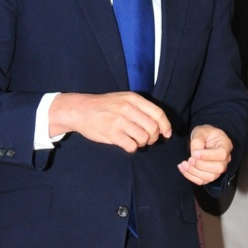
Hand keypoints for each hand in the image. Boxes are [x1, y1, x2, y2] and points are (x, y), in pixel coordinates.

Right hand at [49, 92, 171, 152]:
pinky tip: (127, 144)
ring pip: (144, 138)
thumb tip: (159, 124)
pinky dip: (132, 148)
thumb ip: (140, 108)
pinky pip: (131, 146)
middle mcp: (128, 108)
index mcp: (133, 99)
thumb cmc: (104, 105)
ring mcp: (119, 121)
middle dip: (153, 138)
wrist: (80, 109)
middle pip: (153, 128)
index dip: (166, 126)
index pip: (158, 113)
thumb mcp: (123, 99)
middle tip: (148, 140)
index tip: (166, 134)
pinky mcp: (111, 133)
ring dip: (142, 144)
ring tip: (135, 141)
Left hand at [177, 125, 232, 185]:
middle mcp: (225, 159)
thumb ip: (197, 141)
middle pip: (218, 168)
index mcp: (225, 145)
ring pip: (210, 177)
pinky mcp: (210, 175)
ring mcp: (219, 169)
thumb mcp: (200, 131)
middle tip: (189, 159)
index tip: (195, 153)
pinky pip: (202, 181)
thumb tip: (194, 154)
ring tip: (183, 164)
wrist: (204, 139)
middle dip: (201, 165)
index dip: (208, 156)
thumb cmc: (205, 134)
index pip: (221, 154)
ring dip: (194, 172)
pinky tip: (183, 169)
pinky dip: (191, 177)